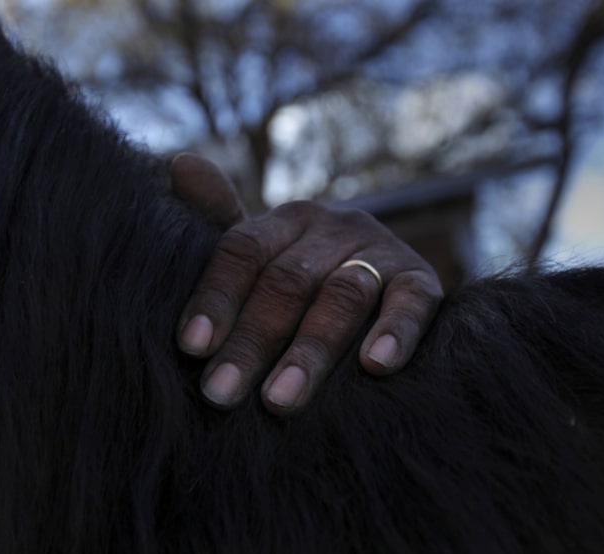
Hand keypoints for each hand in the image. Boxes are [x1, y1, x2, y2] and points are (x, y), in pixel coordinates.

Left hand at [171, 154, 443, 414]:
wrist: (390, 282)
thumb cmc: (310, 278)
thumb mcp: (266, 254)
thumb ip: (223, 221)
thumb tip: (181, 164)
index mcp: (289, 219)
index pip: (244, 248)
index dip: (217, 296)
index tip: (192, 347)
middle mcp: (335, 226)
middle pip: (287, 280)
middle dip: (252, 340)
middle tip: (220, 393)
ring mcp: (381, 250)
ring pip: (342, 297)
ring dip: (310, 351)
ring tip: (279, 400)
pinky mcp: (422, 279)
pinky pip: (411, 301)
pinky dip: (395, 330)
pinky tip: (375, 366)